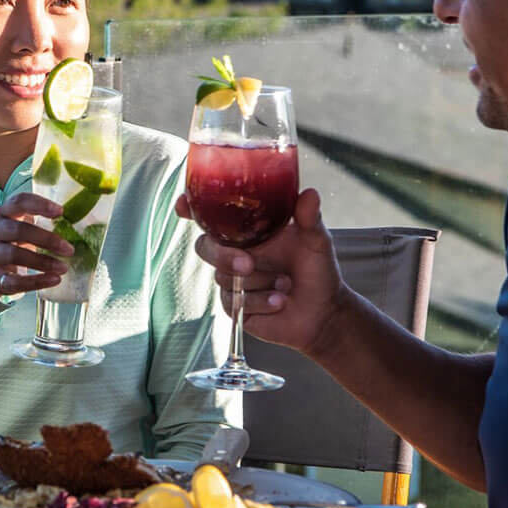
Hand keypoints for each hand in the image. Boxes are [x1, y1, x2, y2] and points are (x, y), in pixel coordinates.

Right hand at [0, 192, 74, 296]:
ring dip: (43, 262)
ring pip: (15, 255)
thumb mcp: (20, 224)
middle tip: (69, 249)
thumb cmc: (13, 239)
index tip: (61, 211)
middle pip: (18, 231)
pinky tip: (53, 280)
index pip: (19, 202)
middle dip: (46, 239)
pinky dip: (36, 281)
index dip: (40, 205)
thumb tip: (80, 225)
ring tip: (64, 267)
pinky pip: (14, 281)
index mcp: (4, 213)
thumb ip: (41, 221)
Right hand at [177, 188, 347, 357]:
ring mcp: (232, 281)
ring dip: (258, 283)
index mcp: (248, 231)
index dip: (191, 210)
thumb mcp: (316, 240)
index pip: (211, 217)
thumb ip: (310, 218)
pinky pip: (234, 303)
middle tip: (247, 264)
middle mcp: (235, 253)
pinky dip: (260, 302)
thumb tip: (310, 193)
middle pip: (205, 247)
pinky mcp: (235, 307)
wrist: (324, 313)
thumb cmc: (318, 271)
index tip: (182, 206)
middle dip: (223, 256)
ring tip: (285, 285)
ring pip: (222, 278)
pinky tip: (279, 301)